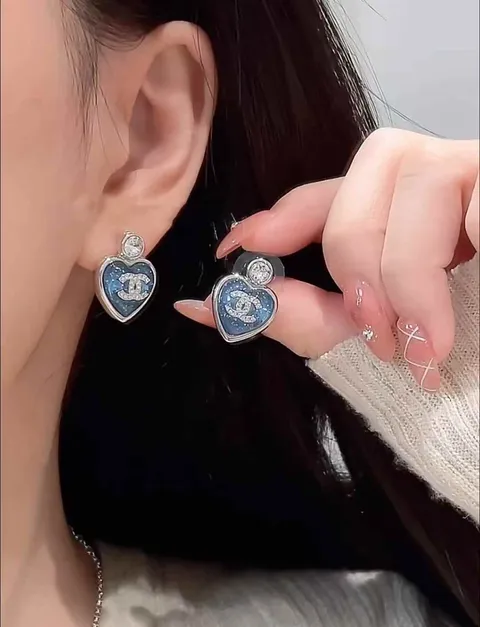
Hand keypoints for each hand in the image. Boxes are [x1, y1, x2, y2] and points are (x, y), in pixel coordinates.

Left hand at [175, 129, 478, 391]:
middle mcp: (440, 178)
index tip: (235, 248)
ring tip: (425, 346)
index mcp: (401, 207)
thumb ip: (297, 317)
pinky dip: (462, 257)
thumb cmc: (451, 348)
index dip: (284, 211)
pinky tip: (466, 319)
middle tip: (374, 329)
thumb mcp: (368, 337)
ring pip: (424, 178)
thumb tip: (209, 308)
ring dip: (409, 270)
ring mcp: (479, 177)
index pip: (336, 188)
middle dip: (356, 251)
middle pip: (377, 162)